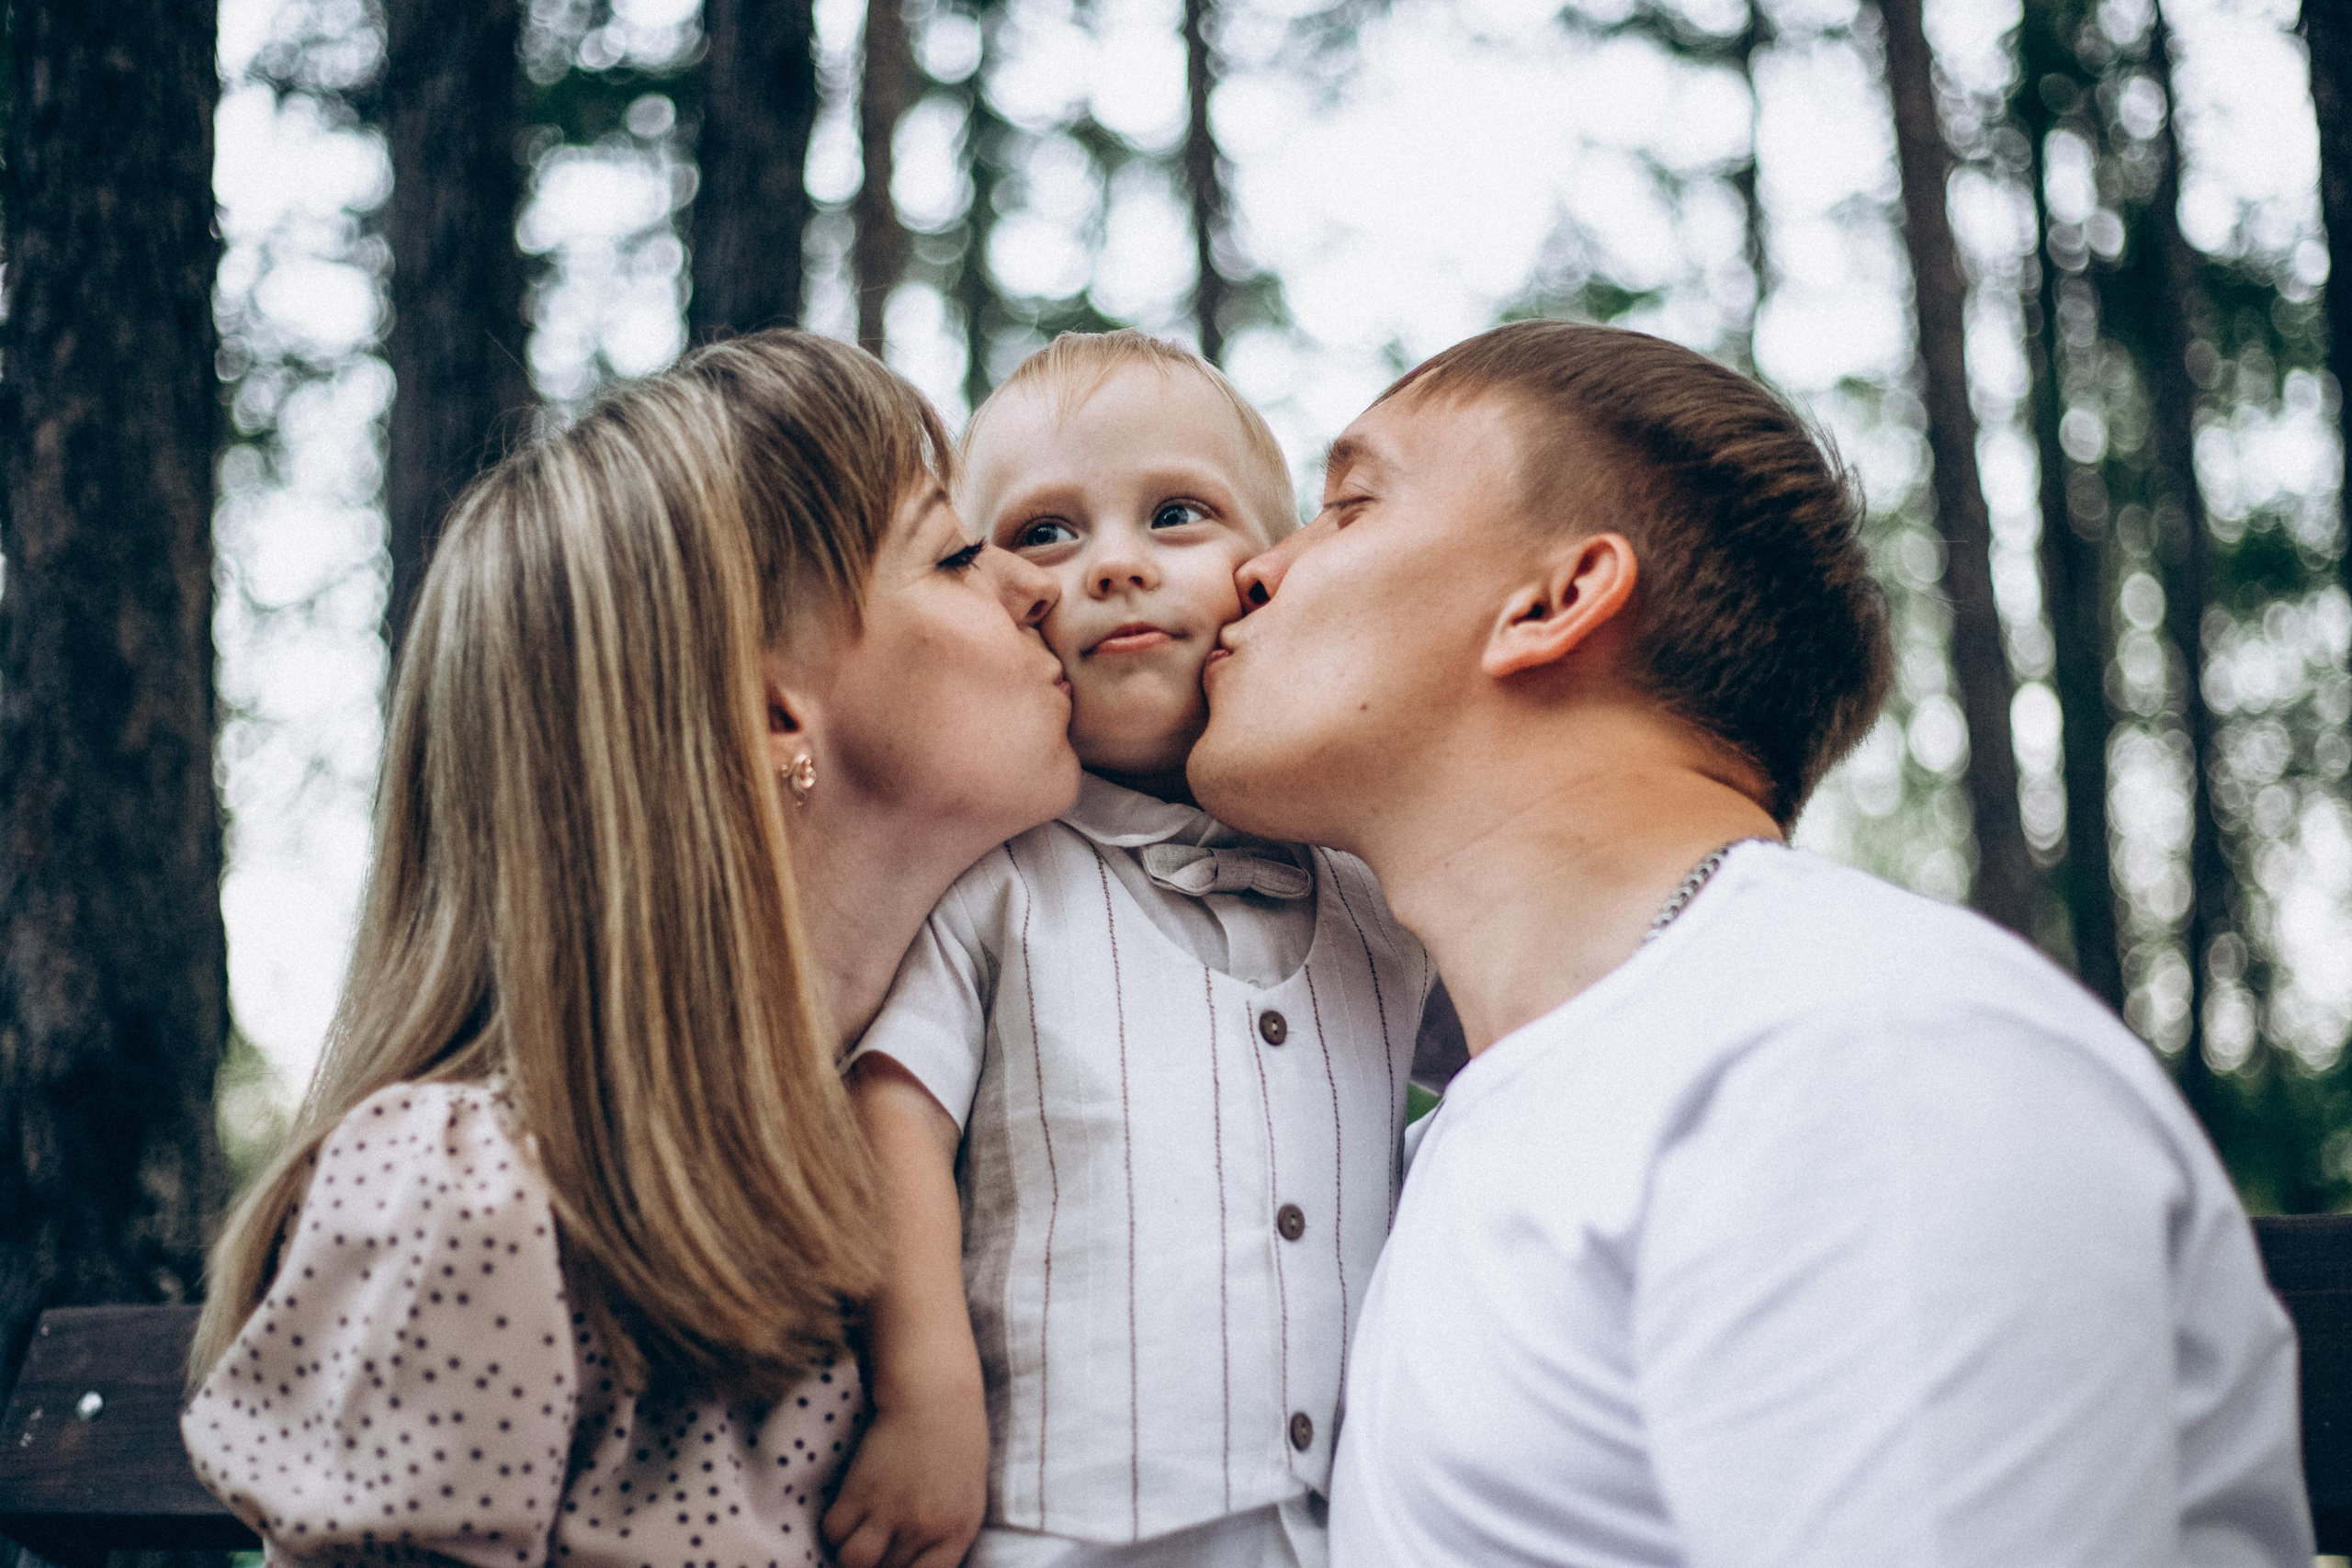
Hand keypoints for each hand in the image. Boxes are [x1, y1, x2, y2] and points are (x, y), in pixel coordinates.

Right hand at [822, 1385, 989, 1567]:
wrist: (934, 1393)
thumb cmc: (957, 1440)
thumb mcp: (968, 1496)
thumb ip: (945, 1534)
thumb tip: (913, 1562)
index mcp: (959, 1530)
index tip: (890, 1564)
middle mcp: (925, 1527)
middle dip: (877, 1563)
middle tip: (873, 1544)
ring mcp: (891, 1509)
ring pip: (854, 1561)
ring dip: (851, 1552)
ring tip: (857, 1535)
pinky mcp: (861, 1488)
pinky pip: (834, 1529)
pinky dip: (835, 1526)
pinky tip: (847, 1511)